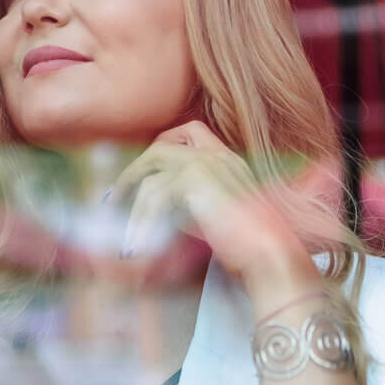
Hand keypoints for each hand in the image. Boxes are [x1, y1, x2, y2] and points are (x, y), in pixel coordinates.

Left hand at [111, 120, 314, 298]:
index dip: (162, 147)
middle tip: (114, 198)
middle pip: (161, 148)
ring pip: (152, 180)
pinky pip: (153, 200)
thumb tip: (154, 210)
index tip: (142, 173)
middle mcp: (217, 156)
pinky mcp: (194, 180)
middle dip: (133, 172)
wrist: (270, 253)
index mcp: (227, 159)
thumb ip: (188, 203)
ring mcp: (206, 164)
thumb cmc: (249, 245)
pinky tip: (138, 248)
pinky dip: (141, 226)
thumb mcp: (214, 216)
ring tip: (128, 242)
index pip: (190, 131)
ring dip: (134, 213)